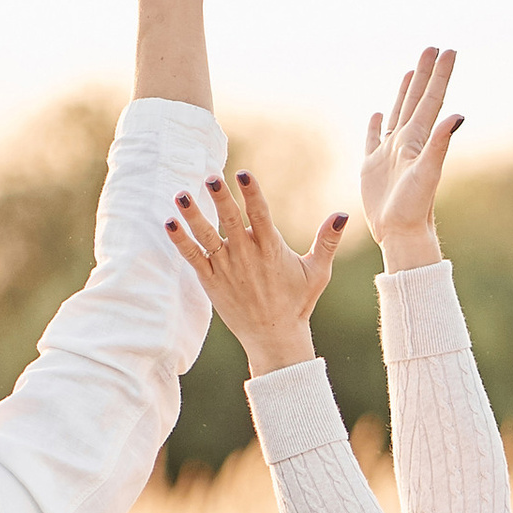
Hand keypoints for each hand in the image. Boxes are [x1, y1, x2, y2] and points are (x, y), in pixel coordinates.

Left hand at [168, 170, 350, 378]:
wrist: (274, 338)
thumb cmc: (297, 302)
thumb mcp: (318, 272)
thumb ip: (327, 241)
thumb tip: (343, 214)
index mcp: (272, 249)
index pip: (260, 215)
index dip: (252, 194)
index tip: (243, 174)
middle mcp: (247, 256)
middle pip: (231, 221)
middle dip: (220, 198)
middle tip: (210, 176)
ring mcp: (227, 268)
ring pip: (207, 237)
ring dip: (193, 215)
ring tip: (180, 194)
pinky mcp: (212, 281)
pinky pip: (193, 257)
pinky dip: (181, 241)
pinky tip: (169, 222)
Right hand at [362, 46, 462, 268]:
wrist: (399, 232)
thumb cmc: (414, 206)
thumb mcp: (428, 173)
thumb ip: (440, 144)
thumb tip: (458, 116)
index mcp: (419, 139)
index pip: (432, 99)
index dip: (439, 75)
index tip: (447, 50)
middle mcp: (407, 142)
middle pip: (416, 100)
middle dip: (424, 74)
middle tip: (431, 48)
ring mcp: (390, 153)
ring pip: (398, 114)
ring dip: (405, 93)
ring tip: (410, 72)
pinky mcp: (373, 166)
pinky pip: (374, 138)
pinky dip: (377, 124)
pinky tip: (379, 114)